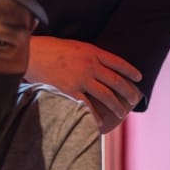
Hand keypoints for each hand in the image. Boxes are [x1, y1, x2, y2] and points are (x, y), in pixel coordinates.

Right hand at [27, 37, 142, 132]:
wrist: (30, 54)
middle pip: (116, 81)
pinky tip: (100, 122)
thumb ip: (91, 55)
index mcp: (93, 52)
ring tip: (122, 113)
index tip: (139, 78)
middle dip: (129, 92)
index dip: (131, 71)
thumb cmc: (51, 49)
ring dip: (117, 106)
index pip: (118, 63)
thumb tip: (104, 64)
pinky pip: (87, 106)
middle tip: (135, 100)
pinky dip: (95, 116)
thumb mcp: (76, 46)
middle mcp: (90, 65)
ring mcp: (80, 78)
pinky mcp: (69, 90)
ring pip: (106, 95)